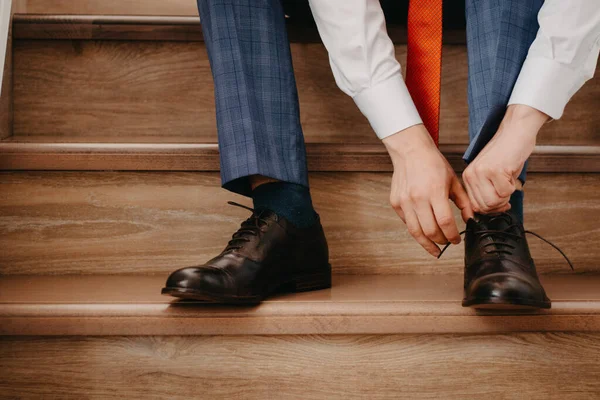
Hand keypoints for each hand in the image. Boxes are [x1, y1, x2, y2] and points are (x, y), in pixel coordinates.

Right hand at [383, 124, 473, 256]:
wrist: (411, 152)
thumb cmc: (433, 164)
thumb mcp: (453, 181)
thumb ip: (464, 202)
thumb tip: (471, 220)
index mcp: (434, 192)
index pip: (445, 222)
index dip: (452, 236)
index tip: (456, 240)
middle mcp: (417, 198)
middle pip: (430, 231)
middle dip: (441, 241)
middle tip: (447, 243)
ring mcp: (404, 202)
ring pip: (415, 231)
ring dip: (426, 243)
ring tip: (434, 248)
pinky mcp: (395, 203)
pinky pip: (407, 222)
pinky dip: (416, 230)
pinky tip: (423, 232)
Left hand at [463, 105, 548, 213]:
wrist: (515, 131)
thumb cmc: (507, 152)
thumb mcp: (490, 173)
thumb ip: (486, 190)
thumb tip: (491, 211)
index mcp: (468, 176)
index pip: (475, 206)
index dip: (491, 209)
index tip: (501, 204)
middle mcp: (472, 175)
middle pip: (485, 206)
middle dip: (500, 204)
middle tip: (508, 192)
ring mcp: (482, 172)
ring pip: (494, 202)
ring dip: (506, 196)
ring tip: (509, 181)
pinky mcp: (495, 170)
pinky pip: (506, 192)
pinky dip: (513, 187)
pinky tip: (511, 174)